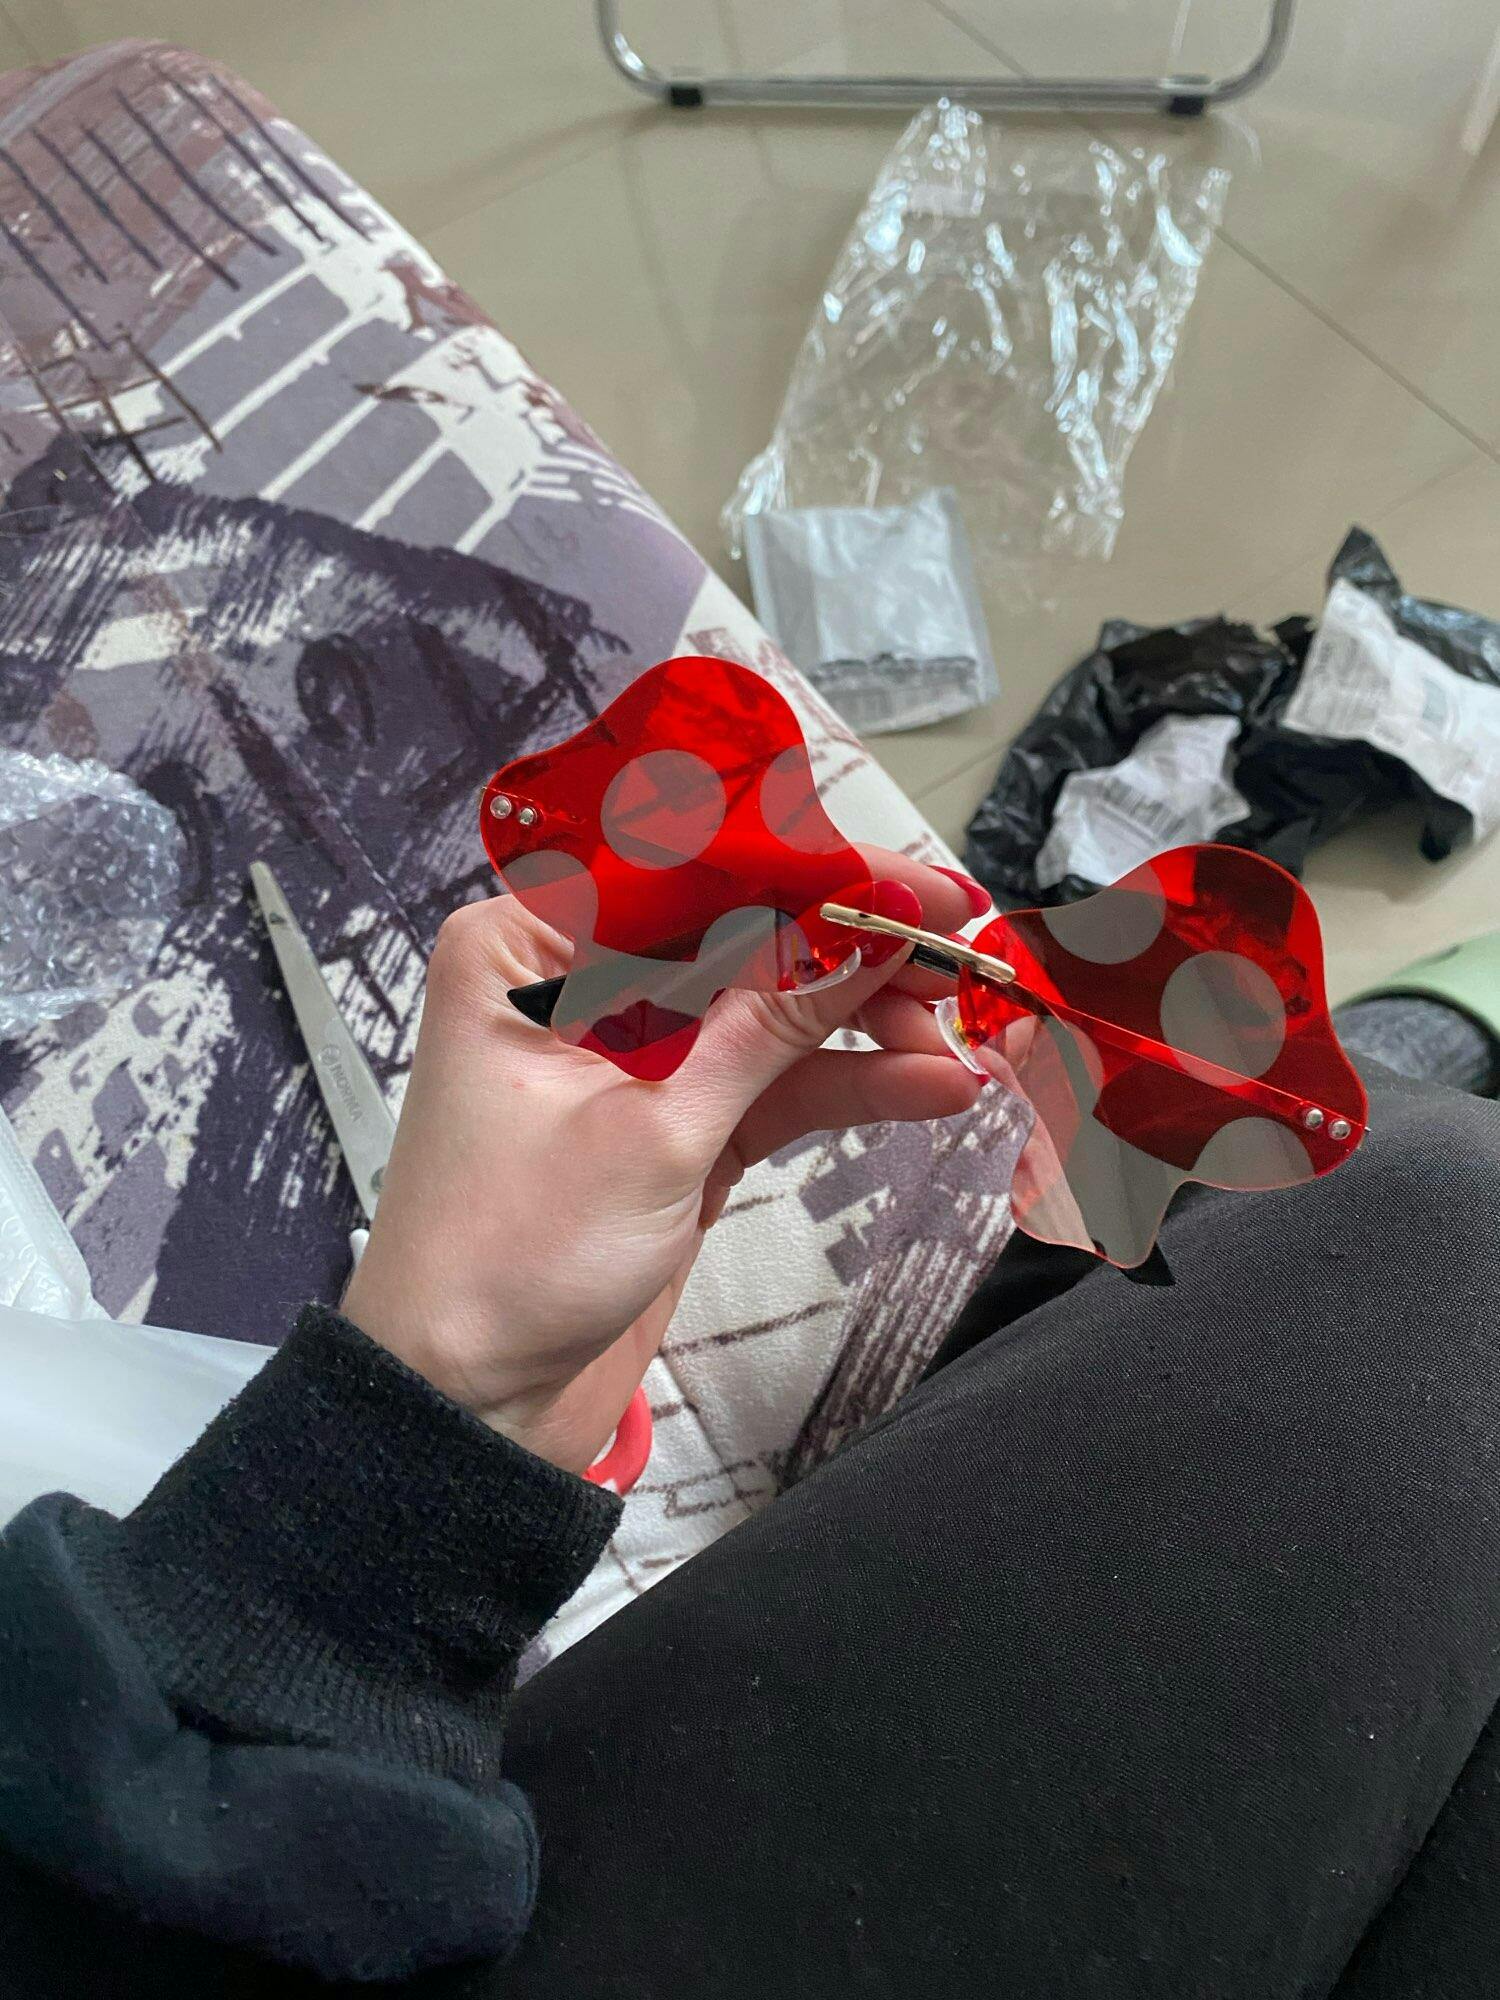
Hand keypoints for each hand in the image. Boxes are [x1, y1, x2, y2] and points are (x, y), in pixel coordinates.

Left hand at [342, 850, 983, 1472]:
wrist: (469, 1408)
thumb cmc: (500, 1266)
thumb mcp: (652, 1136)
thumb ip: (765, 1029)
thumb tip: (862, 936)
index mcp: (528, 946)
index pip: (690, 872)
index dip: (814, 873)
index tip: (914, 887)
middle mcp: (577, 981)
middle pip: (743, 931)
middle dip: (854, 949)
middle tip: (959, 957)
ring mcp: (633, 1053)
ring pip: (770, 1006)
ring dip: (867, 1022)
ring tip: (961, 1036)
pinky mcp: (676, 1121)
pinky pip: (773, 1080)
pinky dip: (847, 1084)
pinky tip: (929, 1086)